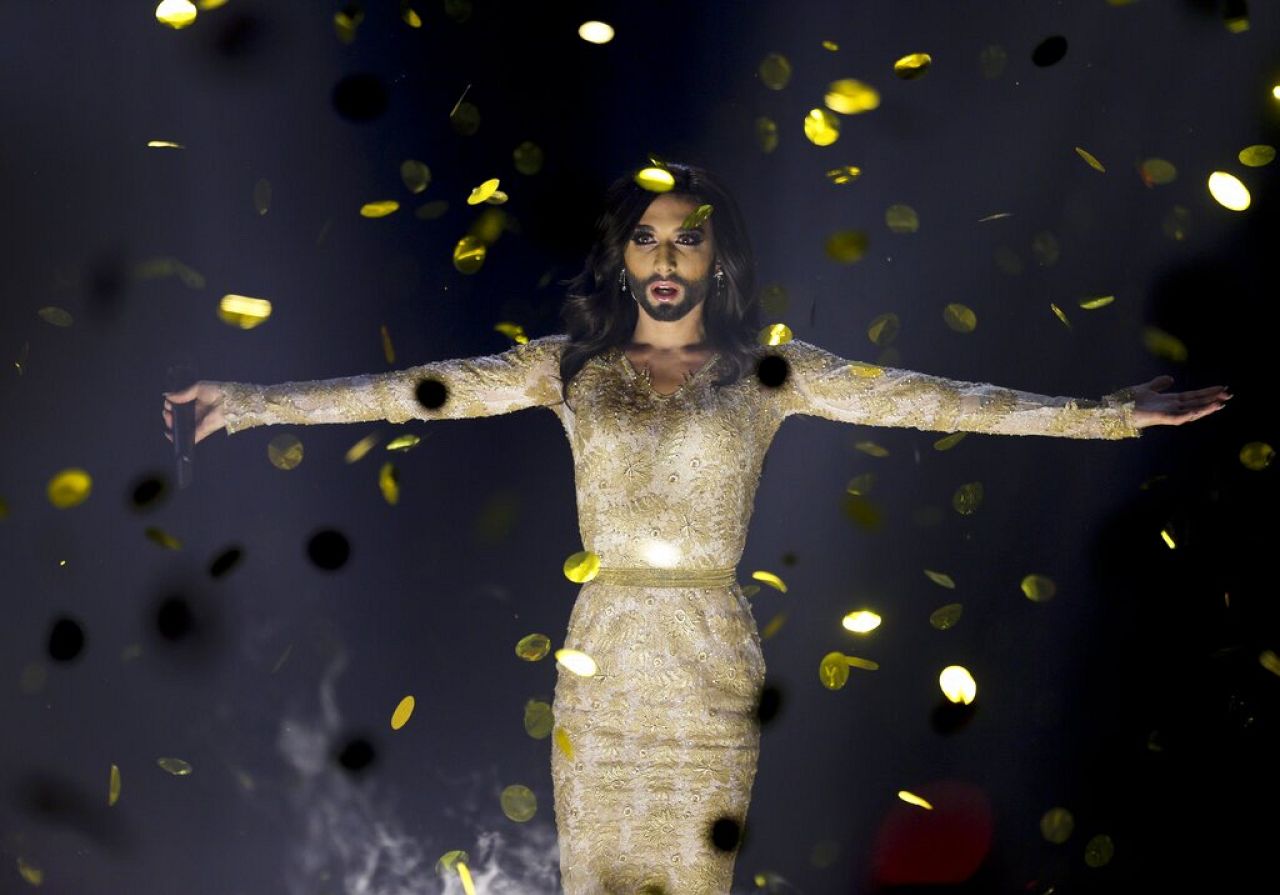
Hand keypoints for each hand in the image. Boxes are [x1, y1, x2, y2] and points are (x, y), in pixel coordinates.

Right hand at [162, 381, 227, 443]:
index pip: (178, 406)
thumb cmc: (218, 391)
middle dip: (168, 415)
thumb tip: (168, 396)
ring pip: (181, 428)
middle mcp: (196, 413)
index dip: (170, 406)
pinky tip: (169, 434)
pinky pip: (189, 438)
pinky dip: (178, 438)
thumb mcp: (198, 388)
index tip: (168, 403)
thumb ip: (182, 393)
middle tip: (167, 412)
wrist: (230, 400)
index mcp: (195, 403)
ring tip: (168, 418)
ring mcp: (198, 423)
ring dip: (171, 424)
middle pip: (177, 417)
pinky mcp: (201, 431)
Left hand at [1116, 375, 1231, 428]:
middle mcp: (1170, 408)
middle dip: (1212, 400)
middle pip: (1195, 403)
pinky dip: (1188, 414)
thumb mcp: (1146, 388)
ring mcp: (1165, 414)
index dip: (1206, 393)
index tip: (1222, 388)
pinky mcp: (1158, 418)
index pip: (1193, 397)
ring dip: (1205, 408)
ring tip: (1220, 404)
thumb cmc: (1127, 401)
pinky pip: (1176, 417)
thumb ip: (1159, 384)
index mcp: (1169, 401)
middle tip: (1229, 396)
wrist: (1112, 408)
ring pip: (1190, 412)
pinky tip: (1199, 411)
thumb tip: (1171, 379)